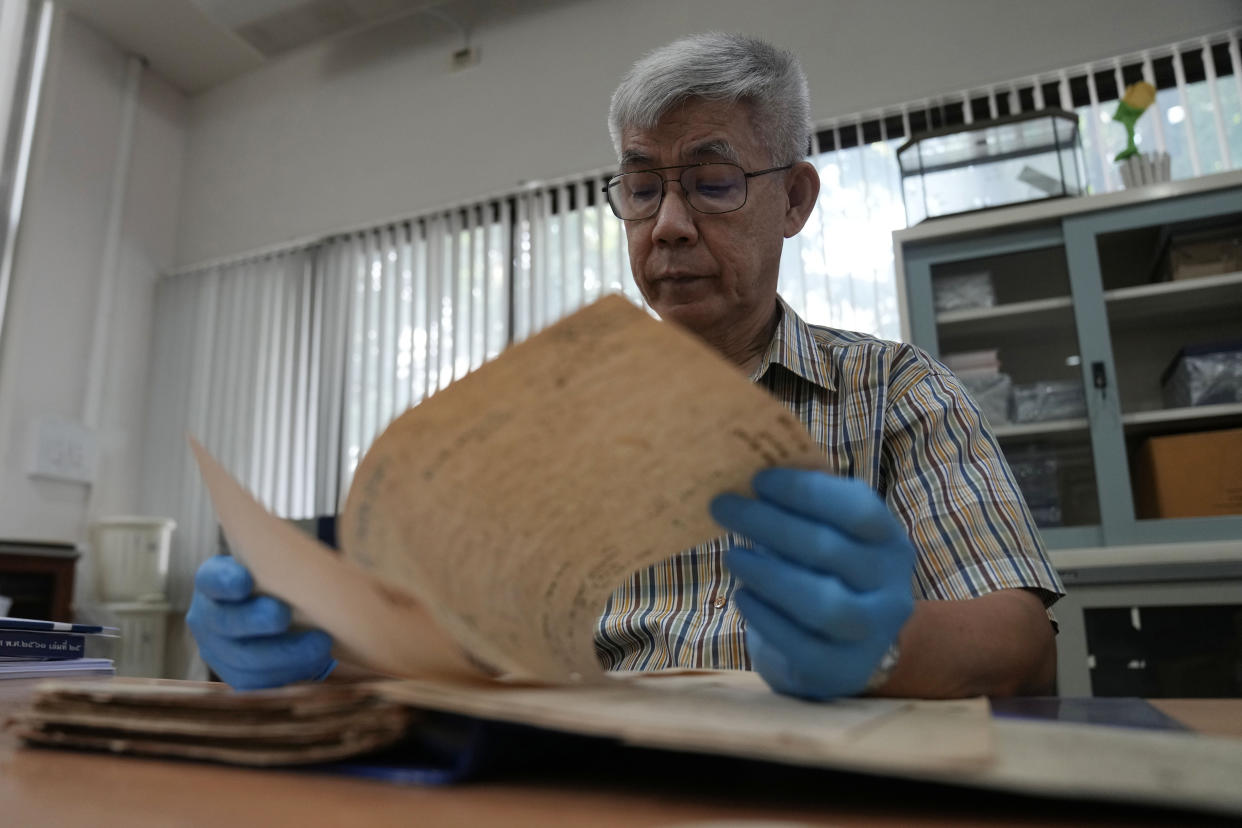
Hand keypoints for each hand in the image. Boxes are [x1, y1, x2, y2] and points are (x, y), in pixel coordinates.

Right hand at [186, 555, 335, 689]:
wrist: (280, 615)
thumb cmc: (279, 582)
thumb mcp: (274, 566)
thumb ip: (281, 563)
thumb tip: (309, 560)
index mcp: (213, 582)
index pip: (211, 579)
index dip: (226, 582)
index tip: (246, 581)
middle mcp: (207, 616)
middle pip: (226, 622)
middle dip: (256, 620)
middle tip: (284, 615)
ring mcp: (217, 649)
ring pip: (244, 658)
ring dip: (285, 653)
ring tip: (320, 644)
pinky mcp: (235, 675)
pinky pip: (257, 681)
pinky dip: (288, 673)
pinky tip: (314, 662)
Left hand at [709, 469, 914, 699]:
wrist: (841, 651)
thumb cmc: (825, 575)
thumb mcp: (828, 537)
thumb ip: (804, 508)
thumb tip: (748, 474)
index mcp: (889, 541)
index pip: (857, 509)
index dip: (806, 492)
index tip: (757, 480)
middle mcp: (891, 587)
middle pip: (829, 550)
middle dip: (769, 524)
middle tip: (723, 507)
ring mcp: (871, 633)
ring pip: (822, 603)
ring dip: (767, 574)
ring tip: (731, 555)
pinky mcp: (842, 670)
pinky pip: (800, 644)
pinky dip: (764, 617)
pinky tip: (742, 596)